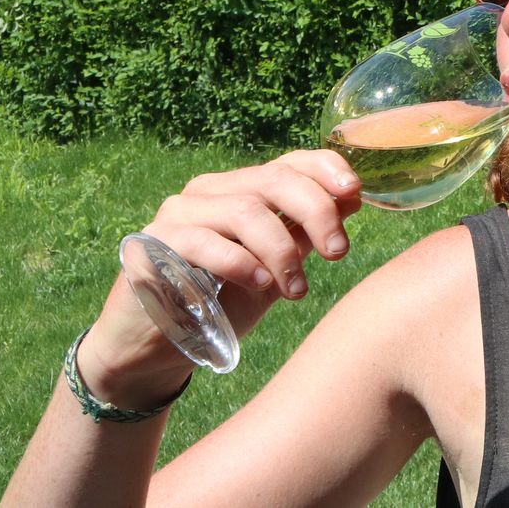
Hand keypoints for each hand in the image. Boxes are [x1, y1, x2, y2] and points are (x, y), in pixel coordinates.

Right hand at [79, 150, 361, 406]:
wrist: (158, 346)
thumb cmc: (222, 302)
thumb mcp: (276, 267)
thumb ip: (306, 233)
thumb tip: (353, 197)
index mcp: (243, 189)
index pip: (291, 161)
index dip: (327, 170)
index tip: (355, 194)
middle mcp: (210, 191)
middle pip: (274, 180)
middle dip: (316, 212)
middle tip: (338, 252)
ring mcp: (179, 214)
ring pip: (244, 210)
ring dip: (281, 250)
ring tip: (296, 288)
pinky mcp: (152, 244)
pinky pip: (202, 242)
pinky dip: (239, 262)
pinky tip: (259, 284)